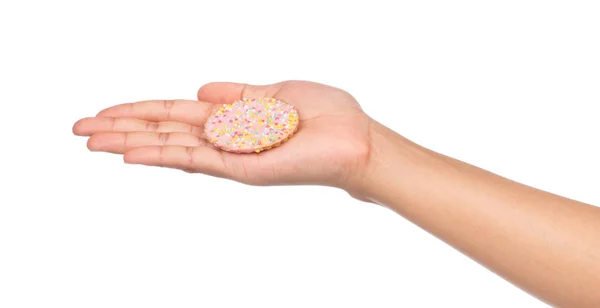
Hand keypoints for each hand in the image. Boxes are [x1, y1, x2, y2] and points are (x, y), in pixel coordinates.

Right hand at [73, 81, 372, 190]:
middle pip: (162, 131)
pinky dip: (160, 156)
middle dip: (120, 128)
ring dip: (127, 143)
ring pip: (168, 147)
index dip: (141, 110)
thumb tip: (200, 90)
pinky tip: (129, 153)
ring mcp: (229, 155)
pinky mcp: (240, 167)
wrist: (354, 140)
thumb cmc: (325, 116)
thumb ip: (237, 95)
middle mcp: (225, 139)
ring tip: (88, 140)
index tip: (108, 111)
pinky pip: (193, 159)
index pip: (176, 114)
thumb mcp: (276, 92)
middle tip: (78, 128)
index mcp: (233, 118)